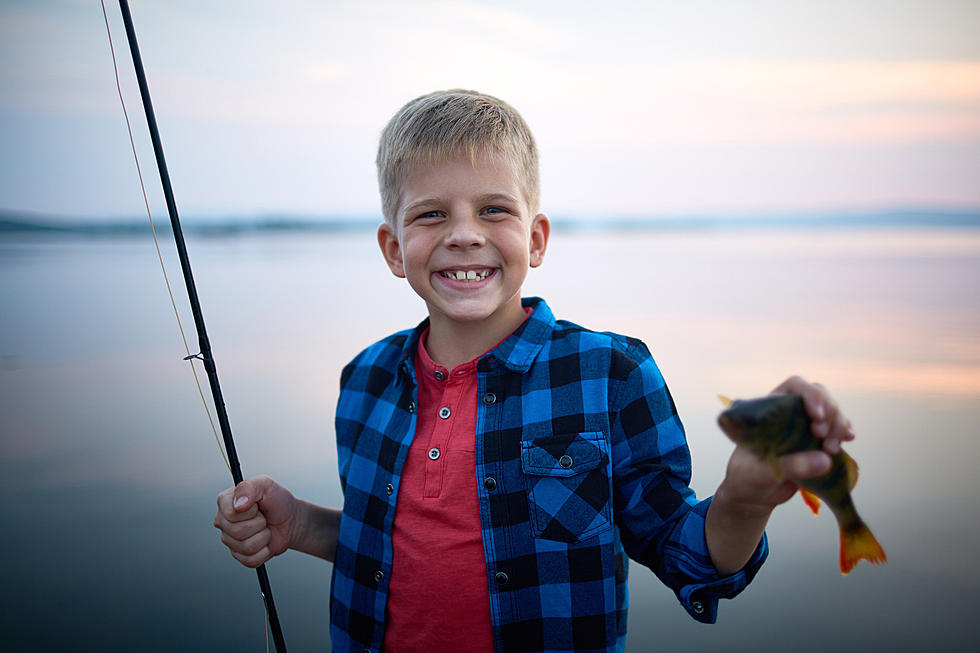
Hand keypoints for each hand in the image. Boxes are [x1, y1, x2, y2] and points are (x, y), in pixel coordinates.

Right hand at [214, 475, 296, 567]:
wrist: (290, 519)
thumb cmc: (277, 500)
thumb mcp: (266, 485)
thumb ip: (249, 488)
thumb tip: (239, 505)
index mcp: (225, 502)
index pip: (231, 514)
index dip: (250, 511)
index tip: (257, 505)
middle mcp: (223, 522)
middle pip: (238, 531)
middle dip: (259, 524)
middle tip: (263, 517)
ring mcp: (229, 540)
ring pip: (246, 547)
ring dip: (263, 537)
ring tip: (265, 528)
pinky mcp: (239, 555)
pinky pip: (250, 560)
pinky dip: (264, 552)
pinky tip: (265, 542)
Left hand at [718, 375, 853, 512]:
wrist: (753, 494)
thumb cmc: (748, 476)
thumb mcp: (761, 472)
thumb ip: (790, 465)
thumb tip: (825, 459)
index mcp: (770, 409)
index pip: (795, 386)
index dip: (810, 395)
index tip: (817, 415)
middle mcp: (790, 412)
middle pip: (820, 395)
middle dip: (829, 412)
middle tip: (821, 436)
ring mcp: (805, 425)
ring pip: (832, 411)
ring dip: (838, 426)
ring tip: (831, 449)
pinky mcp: (817, 441)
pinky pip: (837, 428)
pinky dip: (844, 432)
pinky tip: (848, 439)